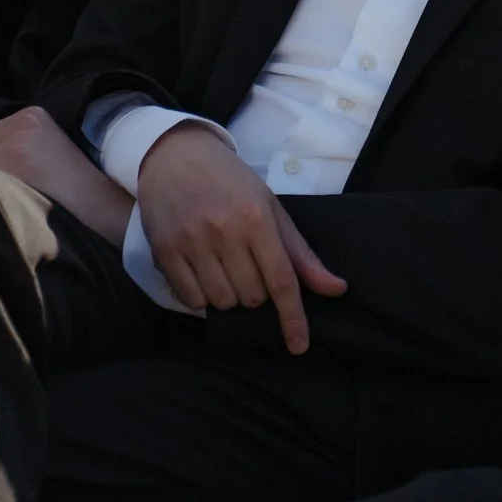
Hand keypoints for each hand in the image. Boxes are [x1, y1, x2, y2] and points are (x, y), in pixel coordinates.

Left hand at [0, 107, 132, 242]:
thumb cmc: (70, 193)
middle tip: (16, 194)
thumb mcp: (44, 154)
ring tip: (18, 200)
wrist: (103, 207)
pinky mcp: (15, 157)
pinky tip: (15, 204)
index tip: (14, 186)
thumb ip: (9, 149)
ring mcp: (17, 137)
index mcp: (31, 115)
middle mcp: (22, 120)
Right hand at [135, 124, 345, 352]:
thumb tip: (336, 289)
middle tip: (248, 266)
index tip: (299, 346)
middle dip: (257, 293)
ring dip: (230, 296)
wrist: (175, 156)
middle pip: (252, 296)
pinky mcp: (165, 252)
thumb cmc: (230, 182)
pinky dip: (202, 297)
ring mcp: (192, 242)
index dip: (293, 318)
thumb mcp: (271, 207)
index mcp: (257, 218)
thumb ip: (300, 253)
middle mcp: (224, 231)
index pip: (282, 280)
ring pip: (222, 302)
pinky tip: (203, 272)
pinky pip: (191, 300)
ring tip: (225, 267)